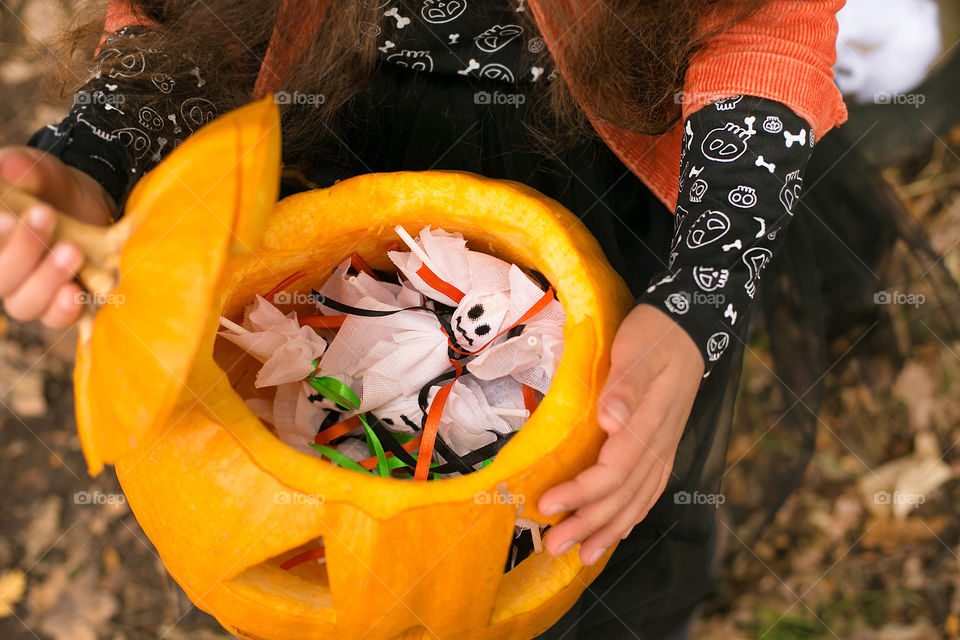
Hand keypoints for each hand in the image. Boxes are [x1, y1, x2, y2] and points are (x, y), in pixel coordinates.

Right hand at [0, 147, 115, 328]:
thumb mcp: (36, 169)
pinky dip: (65, 309)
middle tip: (44, 215)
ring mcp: (33, 292)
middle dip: (20, 251)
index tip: (7, 217)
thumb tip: (10, 168)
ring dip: (46, 279)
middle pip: (1, 281)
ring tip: (71, 250)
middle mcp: (4, 272)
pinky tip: (75, 292)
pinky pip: (58, 318)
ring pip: (25, 305)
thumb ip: (21, 168)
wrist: (89, 201)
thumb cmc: (48, 186)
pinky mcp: (65, 302)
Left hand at [538, 303, 704, 564]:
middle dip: (588, 524)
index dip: (582, 493)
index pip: (614, 471)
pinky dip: (631, 516)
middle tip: (553, 546)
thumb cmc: (656, 336)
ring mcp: (664, 449)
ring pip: (637, 500)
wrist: (689, 328)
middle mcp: (659, 445)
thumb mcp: (636, 350)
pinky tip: (616, 531)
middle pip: (623, 495)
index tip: (548, 504)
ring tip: (581, 555)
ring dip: (608, 530)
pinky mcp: (662, 448)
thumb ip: (625, 386)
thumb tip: (610, 421)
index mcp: (649, 424)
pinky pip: (649, 491)